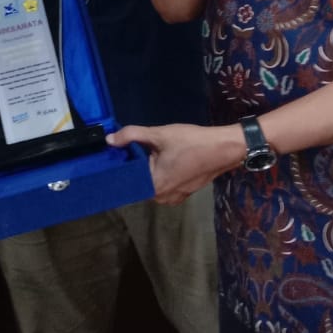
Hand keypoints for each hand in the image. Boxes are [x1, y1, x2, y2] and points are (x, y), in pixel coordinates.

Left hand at [107, 122, 239, 203]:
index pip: (127, 179)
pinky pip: (164, 184)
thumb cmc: (191, 142)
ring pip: (152, 182)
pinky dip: (161, 173)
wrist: (223, 148)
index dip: (121, 165)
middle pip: (139, 181)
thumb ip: (131, 135)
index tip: (117, 152)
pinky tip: (165, 159)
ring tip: (149, 151)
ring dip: (149, 169)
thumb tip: (109, 140)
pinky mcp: (183, 193)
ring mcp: (174, 198)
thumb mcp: (159, 134)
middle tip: (133, 147)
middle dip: (136, 166)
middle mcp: (161, 197)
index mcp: (153, 186)